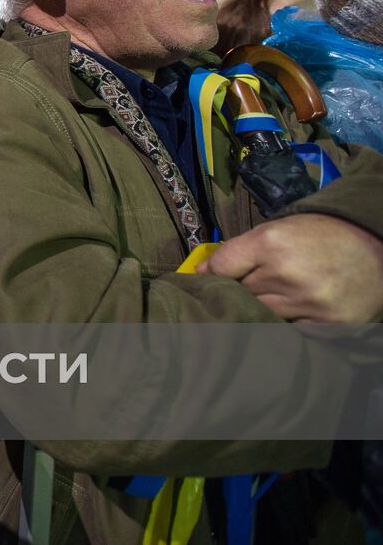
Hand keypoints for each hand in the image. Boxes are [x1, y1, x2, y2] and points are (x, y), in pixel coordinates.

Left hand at [200, 213, 382, 322]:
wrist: (376, 246)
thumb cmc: (319, 236)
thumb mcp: (275, 230)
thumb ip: (235, 252)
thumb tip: (197, 274)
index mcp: (271, 243)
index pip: (220, 267)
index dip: (211, 274)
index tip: (205, 280)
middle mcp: (288, 274)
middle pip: (239, 294)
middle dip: (240, 291)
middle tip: (250, 287)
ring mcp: (309, 303)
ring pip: (260, 315)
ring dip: (261, 309)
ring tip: (277, 297)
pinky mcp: (328, 325)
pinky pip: (289, 332)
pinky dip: (286, 325)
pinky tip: (294, 312)